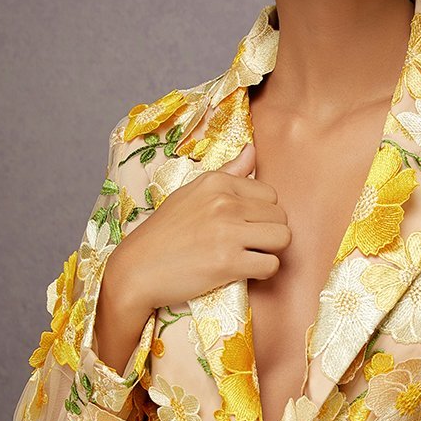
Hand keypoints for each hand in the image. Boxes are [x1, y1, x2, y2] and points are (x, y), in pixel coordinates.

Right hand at [105, 140, 289, 311]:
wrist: (137, 268)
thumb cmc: (164, 232)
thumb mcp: (191, 192)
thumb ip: (228, 173)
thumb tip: (253, 149)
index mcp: (217, 182)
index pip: (270, 194)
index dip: (262, 214)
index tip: (244, 226)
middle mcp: (224, 202)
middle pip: (280, 216)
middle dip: (269, 233)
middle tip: (247, 244)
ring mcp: (227, 232)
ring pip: (282, 238)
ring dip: (271, 251)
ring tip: (249, 255)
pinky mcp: (228, 262)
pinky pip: (271, 264)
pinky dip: (263, 271)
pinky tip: (244, 271)